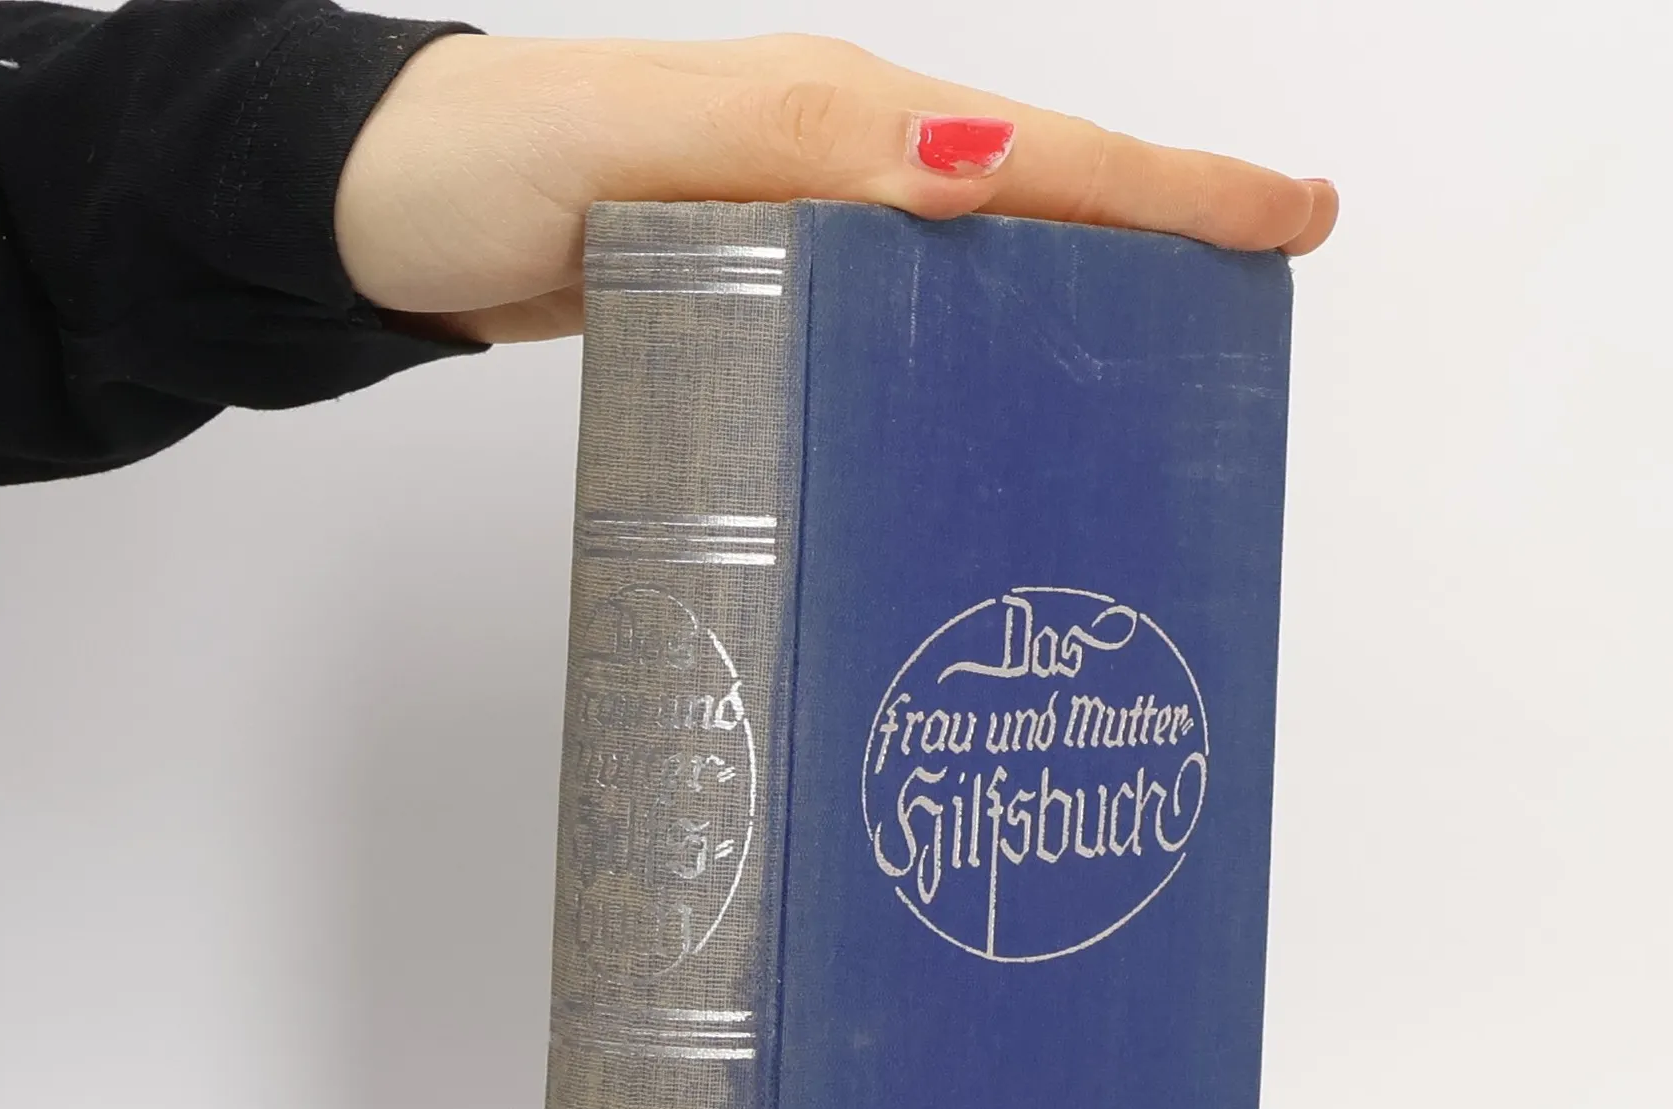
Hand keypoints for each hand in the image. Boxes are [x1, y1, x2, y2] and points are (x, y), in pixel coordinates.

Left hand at [334, 33, 1337, 342]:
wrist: (381, 215)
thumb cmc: (484, 164)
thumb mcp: (637, 138)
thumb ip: (794, 143)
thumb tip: (977, 171)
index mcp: (841, 122)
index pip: (1045, 152)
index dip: (1174, 189)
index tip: (1290, 217)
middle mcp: (842, 174)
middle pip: (1041, 207)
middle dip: (1163, 246)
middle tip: (1264, 300)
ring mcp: (806, 239)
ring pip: (980, 275)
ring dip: (1080, 316)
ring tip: (1164, 389)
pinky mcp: (763, 301)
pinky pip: (900, 327)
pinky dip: (968, 363)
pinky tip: (986, 423)